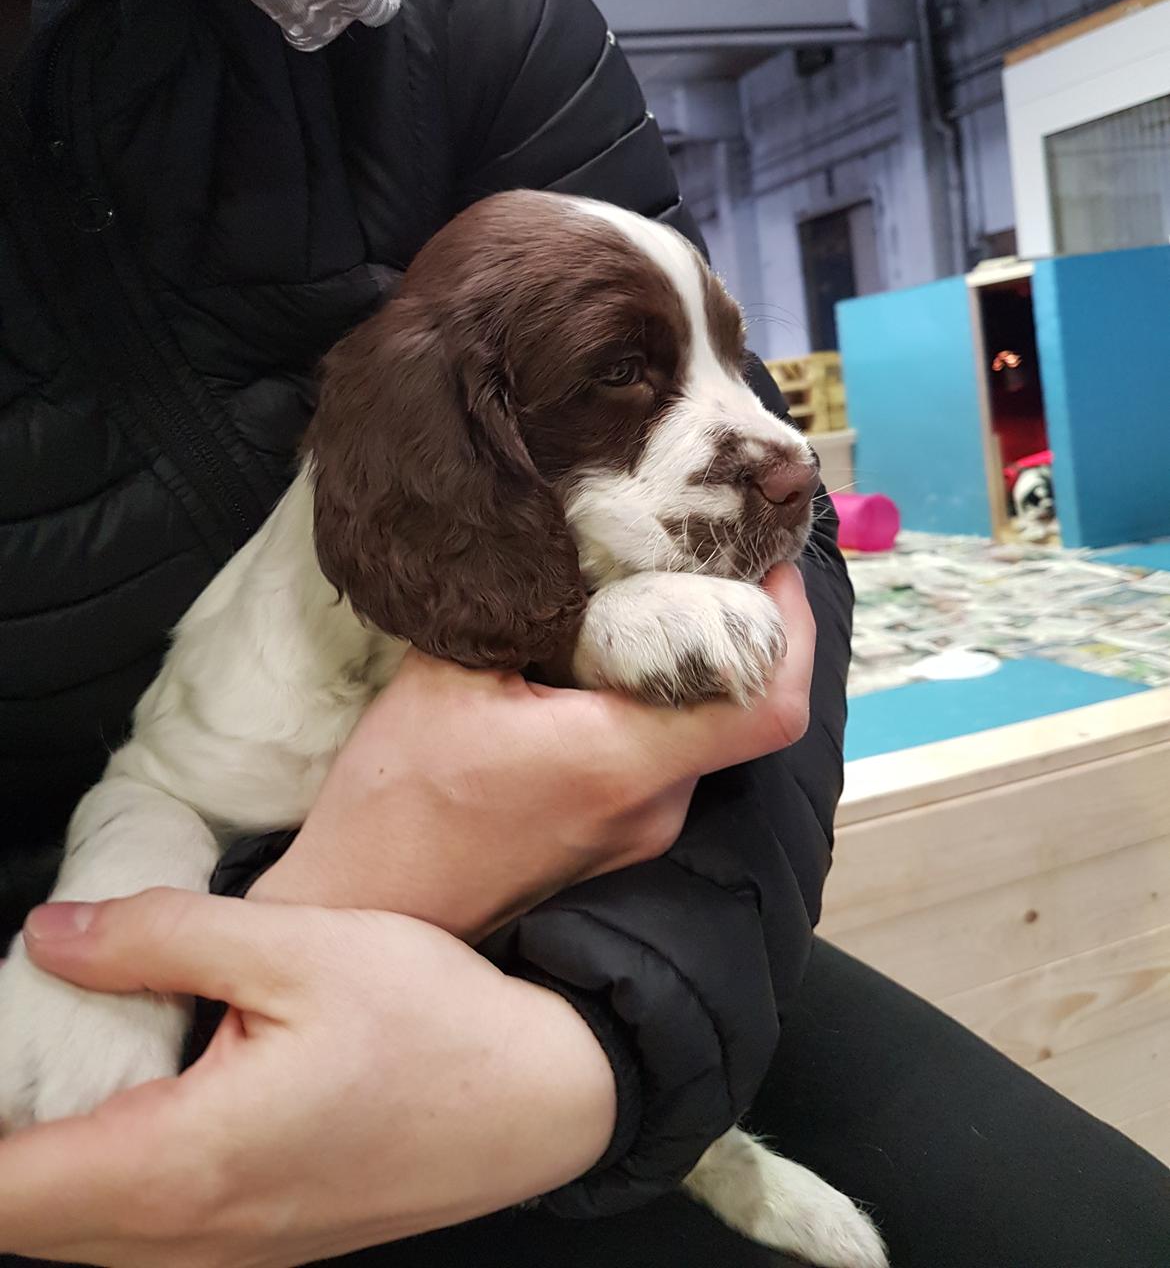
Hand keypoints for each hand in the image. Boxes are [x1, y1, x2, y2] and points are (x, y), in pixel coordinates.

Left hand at [0, 888, 617, 1267]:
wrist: (542, 1097)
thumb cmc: (435, 1023)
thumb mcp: (300, 945)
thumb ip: (160, 936)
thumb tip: (51, 935)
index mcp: (185, 1162)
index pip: (4, 1191)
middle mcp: (192, 1237)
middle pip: (26, 1226)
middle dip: (3, 1138)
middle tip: (23, 1035)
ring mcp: (229, 1256)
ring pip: (77, 1240)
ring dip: (45, 1167)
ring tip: (62, 1066)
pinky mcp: (260, 1248)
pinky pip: (135, 1239)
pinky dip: (100, 1181)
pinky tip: (133, 1104)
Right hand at [252, 564, 813, 937]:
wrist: (368, 910)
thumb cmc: (396, 801)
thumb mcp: (448, 675)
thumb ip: (526, 606)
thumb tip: (575, 540)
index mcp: (623, 761)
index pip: (767, 705)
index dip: (791, 630)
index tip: (771, 564)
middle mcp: (655, 806)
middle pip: (739, 705)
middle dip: (731, 626)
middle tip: (698, 552)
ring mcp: (640, 831)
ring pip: (699, 729)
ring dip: (687, 665)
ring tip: (638, 593)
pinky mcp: (617, 839)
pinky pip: (663, 756)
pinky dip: (653, 702)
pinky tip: (597, 659)